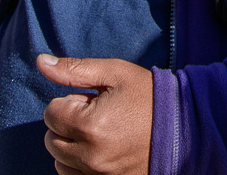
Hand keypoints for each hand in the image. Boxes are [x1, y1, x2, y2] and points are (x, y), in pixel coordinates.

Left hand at [39, 54, 152, 174]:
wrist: (185, 128)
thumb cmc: (148, 96)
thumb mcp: (113, 74)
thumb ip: (74, 70)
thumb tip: (41, 62)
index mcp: (90, 125)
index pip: (51, 113)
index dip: (69, 103)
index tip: (91, 101)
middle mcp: (92, 156)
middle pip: (51, 139)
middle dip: (67, 125)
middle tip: (96, 117)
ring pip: (60, 162)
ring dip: (71, 147)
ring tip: (99, 134)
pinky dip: (79, 166)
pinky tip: (100, 151)